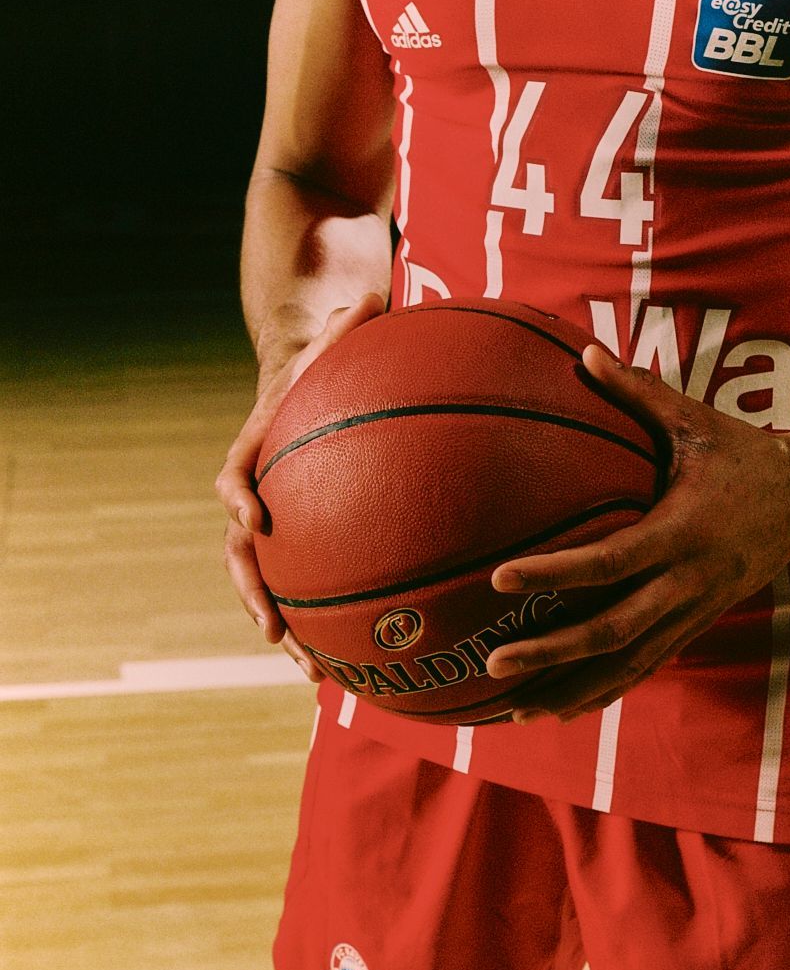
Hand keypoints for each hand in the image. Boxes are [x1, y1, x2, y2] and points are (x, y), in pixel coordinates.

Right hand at [215, 292, 385, 678]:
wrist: (310, 382)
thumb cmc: (327, 361)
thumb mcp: (337, 338)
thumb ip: (349, 323)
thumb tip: (373, 295)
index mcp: (260, 448)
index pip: (235, 475)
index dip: (239, 498)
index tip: (256, 520)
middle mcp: (260, 494)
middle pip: (241, 554)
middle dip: (257, 595)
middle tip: (276, 632)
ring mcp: (281, 524)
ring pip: (272, 586)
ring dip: (289, 632)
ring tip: (317, 674)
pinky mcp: (308, 541)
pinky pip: (310, 588)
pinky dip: (326, 626)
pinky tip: (358, 664)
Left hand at [484, 345, 789, 721]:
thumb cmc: (743, 452)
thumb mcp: (694, 420)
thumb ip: (637, 392)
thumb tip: (584, 354)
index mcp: (681, 531)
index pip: (607, 561)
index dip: (554, 574)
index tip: (500, 580)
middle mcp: (689, 581)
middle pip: (613, 631)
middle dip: (552, 652)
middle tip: (494, 662)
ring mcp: (695, 610)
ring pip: (629, 663)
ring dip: (573, 689)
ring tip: (517, 710)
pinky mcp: (698, 623)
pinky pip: (647, 665)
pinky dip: (605, 689)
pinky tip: (564, 707)